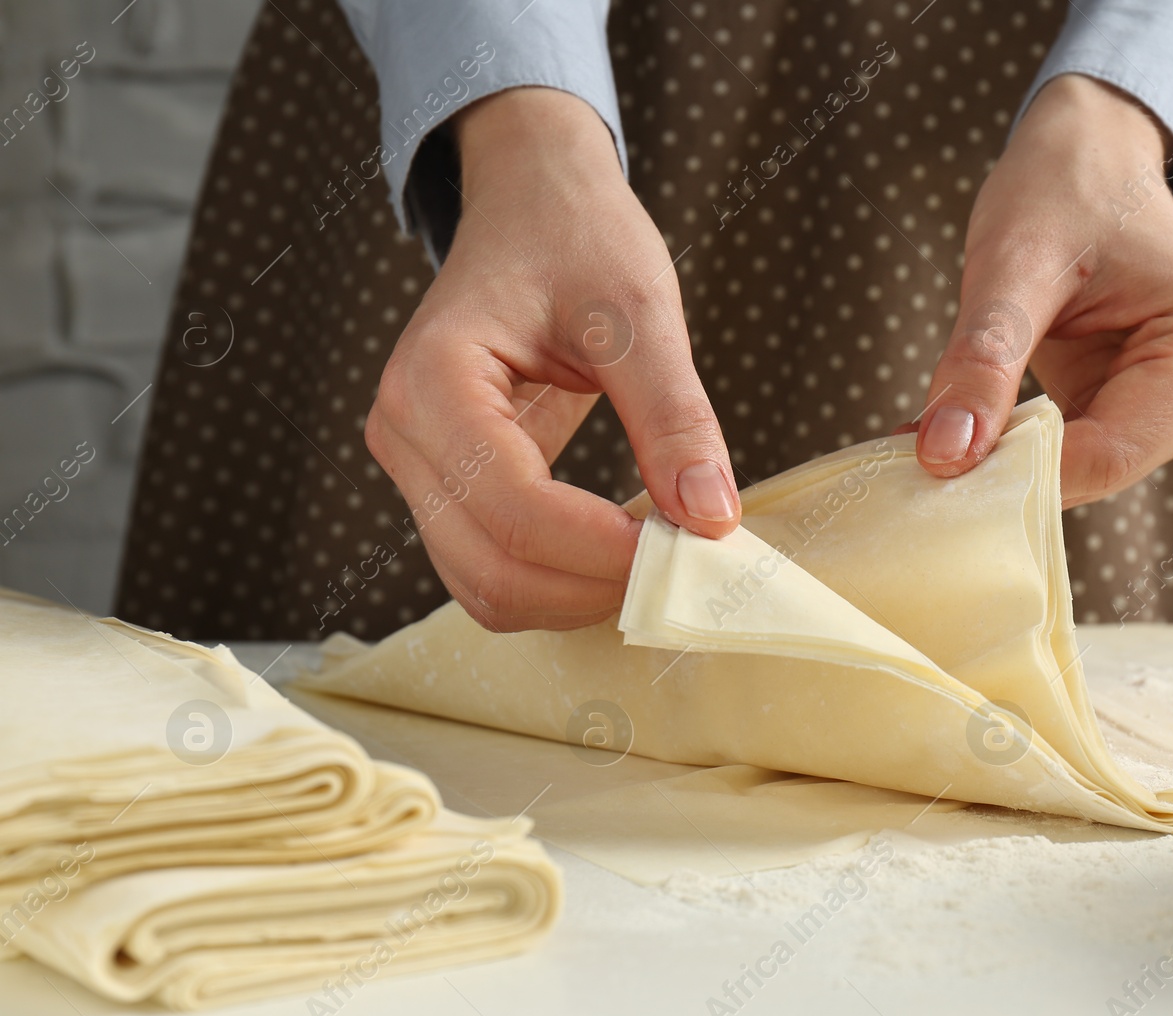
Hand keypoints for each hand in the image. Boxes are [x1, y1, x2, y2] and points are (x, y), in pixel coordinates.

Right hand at [365, 88, 739, 631]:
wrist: (534, 205)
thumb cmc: (578, 238)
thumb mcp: (640, 314)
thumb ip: (675, 418)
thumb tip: (712, 519)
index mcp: (434, 381)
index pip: (513, 507)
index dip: (602, 549)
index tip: (688, 544)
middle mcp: (403, 434)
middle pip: (491, 569)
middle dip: (592, 586)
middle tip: (683, 562)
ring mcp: (416, 467)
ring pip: (486, 588)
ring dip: (575, 596)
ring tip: (655, 555)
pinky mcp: (444, 486)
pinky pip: (492, 567)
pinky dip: (558, 582)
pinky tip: (620, 548)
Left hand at [914, 74, 1172, 508]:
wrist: (1090, 154)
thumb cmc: (1063, 187)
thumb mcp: (1012, 265)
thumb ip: (981, 361)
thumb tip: (943, 456)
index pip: (1110, 455)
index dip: (1020, 472)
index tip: (933, 470)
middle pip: (1102, 469)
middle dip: (1012, 464)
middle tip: (920, 448)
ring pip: (1087, 469)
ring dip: (1012, 456)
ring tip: (944, 420)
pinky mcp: (1154, 409)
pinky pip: (1079, 452)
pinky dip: (1021, 444)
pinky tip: (975, 418)